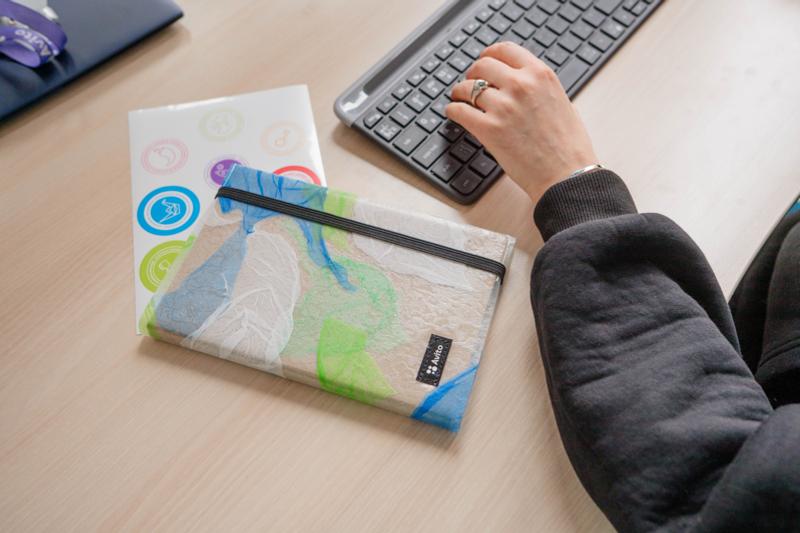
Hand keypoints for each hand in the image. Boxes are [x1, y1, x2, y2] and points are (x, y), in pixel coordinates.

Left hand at [447, 42, 597, 203]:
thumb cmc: (568, 145)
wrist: (566, 174)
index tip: (484, 60)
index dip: (489, 54)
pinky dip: (453, 111)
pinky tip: (454, 113)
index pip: (505, 50)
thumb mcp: (560, 101)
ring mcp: (503, 106)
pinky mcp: (489, 129)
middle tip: (470, 82)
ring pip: (467, 88)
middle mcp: (520, 85)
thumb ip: (538, 88)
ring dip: (460, 93)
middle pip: (482, 65)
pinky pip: (459, 111)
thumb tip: (521, 83)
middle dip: (473, 73)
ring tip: (459, 98)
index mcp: (540, 75)